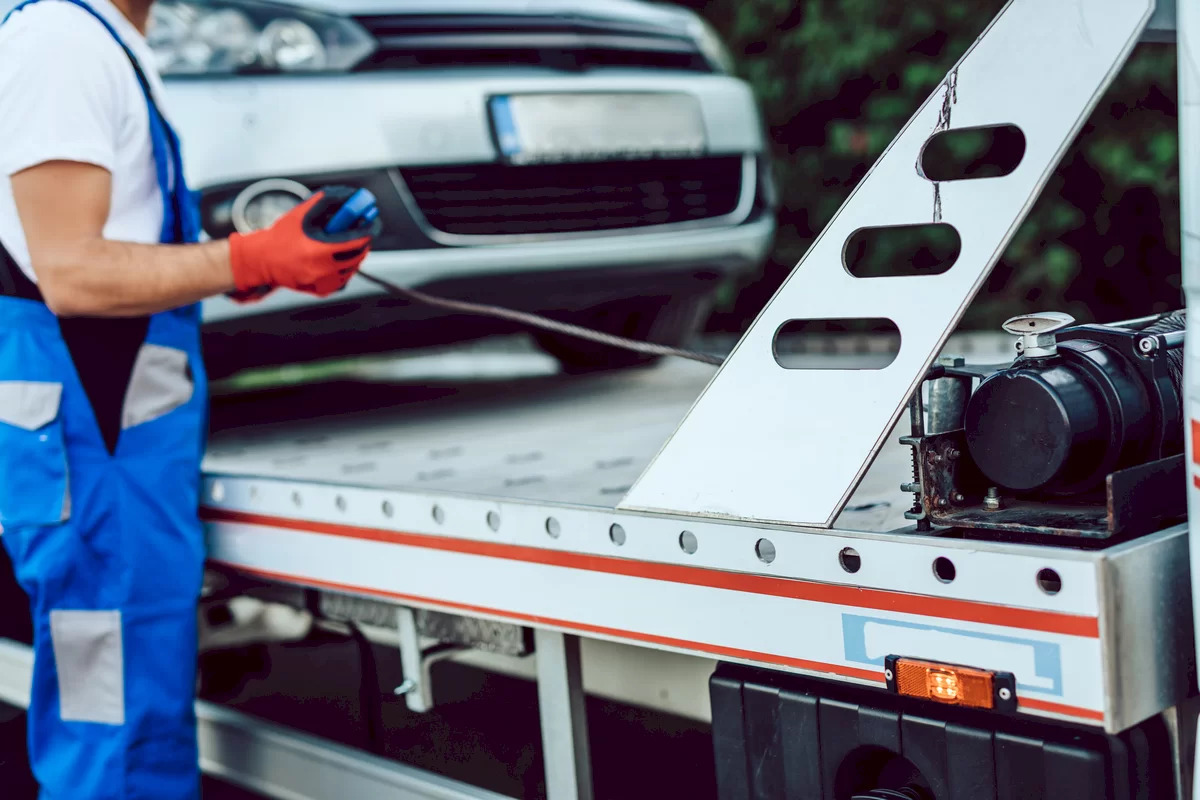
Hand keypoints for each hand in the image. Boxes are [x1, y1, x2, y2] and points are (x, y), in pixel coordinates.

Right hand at [228, 187, 380, 297]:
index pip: (355, 242)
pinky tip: (336, 260)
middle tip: (362, 235)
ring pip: (351, 269)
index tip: (372, 224)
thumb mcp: (301, 214)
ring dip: (354, 257)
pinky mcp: (321, 290)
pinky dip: (344, 269)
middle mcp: (322, 269)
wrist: (262, 260)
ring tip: (346, 246)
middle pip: (357, 257)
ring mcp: (322, 282)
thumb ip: (324, 202)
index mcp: (318, 250)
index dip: (367, 232)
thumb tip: (346, 194)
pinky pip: (342, 280)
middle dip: (363, 244)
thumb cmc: (280, 237)